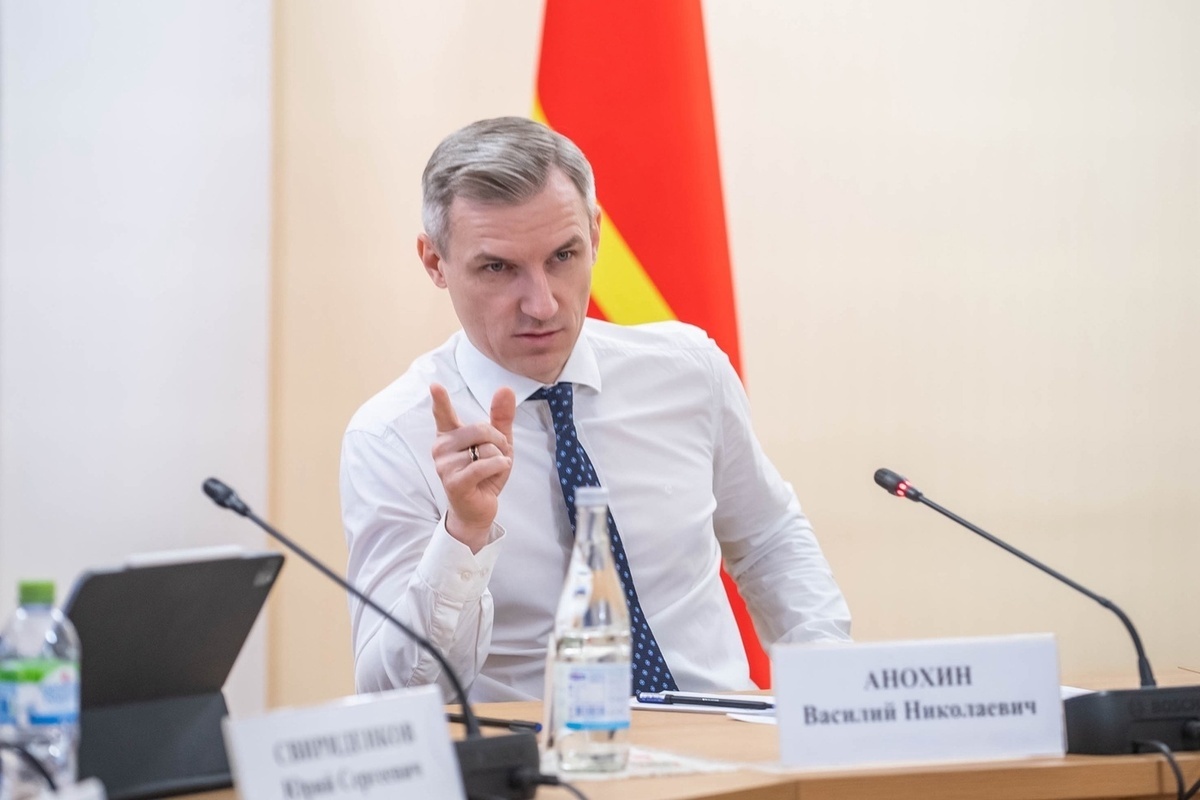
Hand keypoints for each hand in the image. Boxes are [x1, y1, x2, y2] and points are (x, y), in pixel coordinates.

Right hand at [430, 383, 515, 551]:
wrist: (479, 508)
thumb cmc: (485, 473)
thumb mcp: (498, 443)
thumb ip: (501, 417)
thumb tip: (505, 389)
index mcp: (449, 435)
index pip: (443, 413)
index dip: (440, 399)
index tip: (435, 385)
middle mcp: (441, 447)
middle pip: (480, 429)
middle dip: (498, 442)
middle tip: (495, 457)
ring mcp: (444, 465)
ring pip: (485, 449)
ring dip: (498, 460)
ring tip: (489, 472)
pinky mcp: (454, 481)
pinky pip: (484, 465)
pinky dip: (498, 467)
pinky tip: (495, 475)